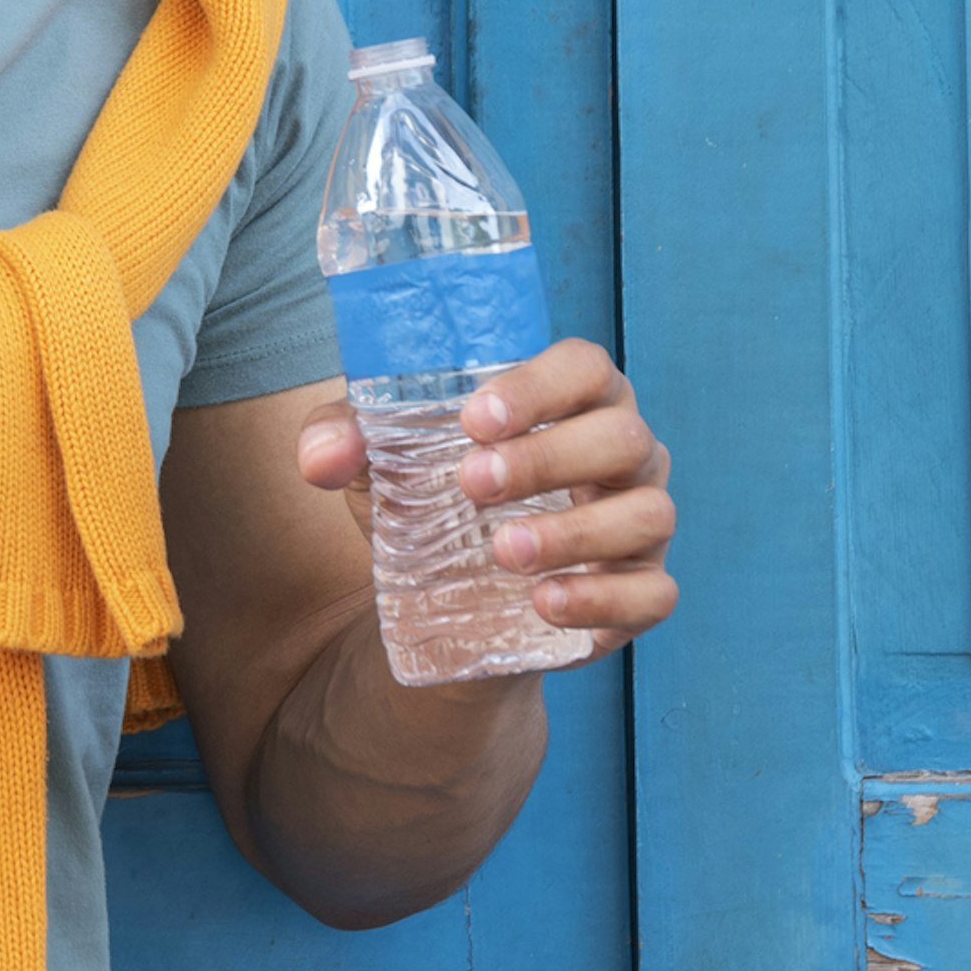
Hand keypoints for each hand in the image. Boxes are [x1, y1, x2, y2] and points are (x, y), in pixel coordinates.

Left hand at [294, 339, 677, 655]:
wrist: (454, 598)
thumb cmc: (437, 497)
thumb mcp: (385, 463)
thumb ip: (348, 440)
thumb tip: (318, 455)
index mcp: (573, 398)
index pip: (583, 367)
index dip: (538, 386)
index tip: (474, 417)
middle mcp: (622, 452)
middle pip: (622, 436)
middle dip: (548, 458)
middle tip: (472, 484)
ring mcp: (640, 521)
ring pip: (647, 514)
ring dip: (575, 533)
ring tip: (502, 551)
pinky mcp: (642, 590)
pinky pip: (653, 593)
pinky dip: (603, 600)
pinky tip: (543, 604)